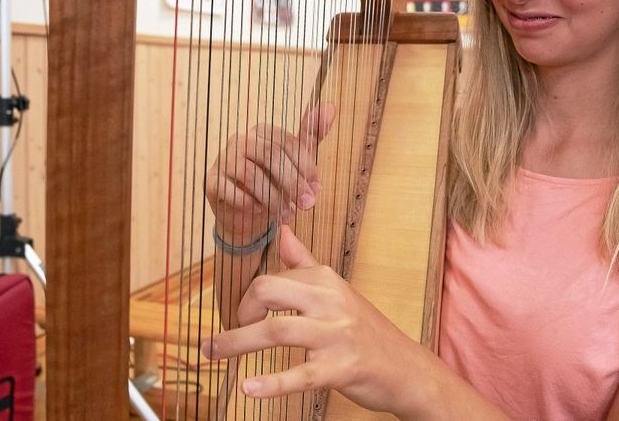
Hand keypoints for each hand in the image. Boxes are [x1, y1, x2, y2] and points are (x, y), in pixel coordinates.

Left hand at [200, 225, 434, 415]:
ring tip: (213, 354)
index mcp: (325, 280)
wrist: (405, 369)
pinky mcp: (340, 368)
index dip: (246, 298)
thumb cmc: (365, 330)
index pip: (272, 277)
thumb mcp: (337, 290)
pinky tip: (248, 388)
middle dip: (238, 311)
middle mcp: (330, 301)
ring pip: (277, 331)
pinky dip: (272, 382)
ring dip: (236, 343)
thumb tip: (281, 229)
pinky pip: (300, 374)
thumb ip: (304, 261)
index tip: (238, 316)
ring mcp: (336, 335)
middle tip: (223, 334)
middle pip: (269, 291)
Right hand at [204, 104, 335, 245]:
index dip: (305, 166)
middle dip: (292, 183)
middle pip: (270, 156)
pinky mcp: (211, 180)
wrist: (246, 214)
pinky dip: (246, 201)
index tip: (317, 187)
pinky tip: (258, 211)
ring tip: (287, 215)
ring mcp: (224, 159)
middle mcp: (241, 140)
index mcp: (263, 132)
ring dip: (272, 197)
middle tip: (307, 205)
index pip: (286, 143)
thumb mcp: (295, 161)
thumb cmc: (272, 183)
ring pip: (249, 173)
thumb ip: (311, 136)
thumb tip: (330, 107)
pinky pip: (227, 188)